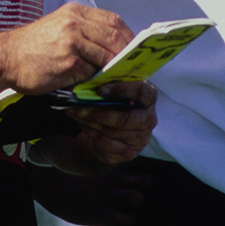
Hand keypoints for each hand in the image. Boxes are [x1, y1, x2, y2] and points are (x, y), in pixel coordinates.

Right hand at [0, 3, 134, 94]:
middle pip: (114, 38)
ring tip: (115, 79)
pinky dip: (95, 80)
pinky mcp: (67, 63)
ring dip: (112, 70)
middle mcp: (74, 23)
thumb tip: (113, 48)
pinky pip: (91, 72)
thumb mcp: (60, 27)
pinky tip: (94, 85)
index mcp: (75, 12)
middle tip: (131, 68)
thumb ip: (85, 32)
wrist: (4, 57)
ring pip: (106, 56)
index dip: (128, 37)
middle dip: (126, 56)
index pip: (113, 21)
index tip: (134, 50)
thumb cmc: (32, 46)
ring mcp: (71, 42)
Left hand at [30, 80, 157, 175]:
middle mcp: (149, 119)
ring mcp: (141, 138)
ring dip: (91, 122)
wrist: (110, 127)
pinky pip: (107, 144)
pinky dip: (91, 133)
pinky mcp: (129, 152)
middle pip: (126, 118)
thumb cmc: (112, 100)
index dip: (121, 90)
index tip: (100, 89)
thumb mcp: (112, 87)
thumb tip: (91, 73)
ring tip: (75, 112)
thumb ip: (107, 81)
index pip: (142, 92)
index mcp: (149, 97)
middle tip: (79, 106)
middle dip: (100, 112)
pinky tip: (82, 124)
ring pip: (114, 131)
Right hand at [31, 162, 151, 225]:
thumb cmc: (77, 183)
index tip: (160, 190)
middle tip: (157, 206)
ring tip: (144, 216)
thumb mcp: (100, 173)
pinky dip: (130, 223)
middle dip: (154, 194)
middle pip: (146, 183)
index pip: (144, 171)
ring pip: (135, 197)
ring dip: (143, 207)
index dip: (155, 181)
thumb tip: (133, 188)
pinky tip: (129, 225)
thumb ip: (117, 178)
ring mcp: (107, 196)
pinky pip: (122, 219)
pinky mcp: (99, 212)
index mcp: (116, 172)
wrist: (52, 188)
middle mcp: (114, 181)